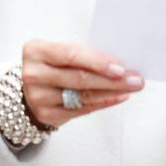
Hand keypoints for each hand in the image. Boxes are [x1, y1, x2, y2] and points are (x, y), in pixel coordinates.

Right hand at [22, 39, 143, 128]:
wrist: (30, 87)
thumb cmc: (52, 64)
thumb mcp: (60, 52)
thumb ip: (83, 54)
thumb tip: (119, 62)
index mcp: (37, 51)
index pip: (72, 55)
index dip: (98, 61)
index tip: (121, 66)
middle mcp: (34, 74)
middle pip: (80, 78)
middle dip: (112, 79)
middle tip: (135, 79)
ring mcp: (39, 97)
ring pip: (83, 95)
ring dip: (112, 92)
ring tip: (132, 87)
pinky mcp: (47, 114)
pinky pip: (82, 109)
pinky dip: (104, 102)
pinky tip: (119, 96)